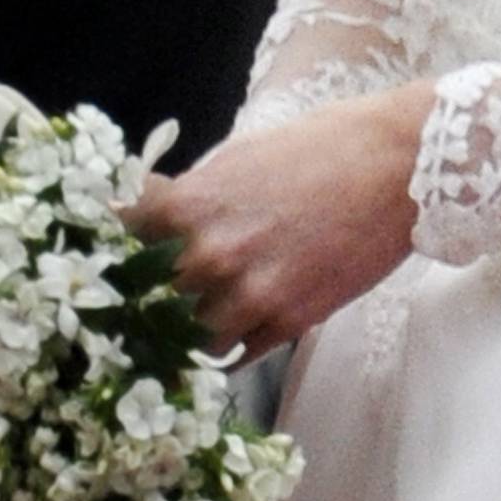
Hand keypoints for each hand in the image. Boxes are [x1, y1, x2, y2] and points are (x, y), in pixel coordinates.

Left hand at [125, 84, 436, 364]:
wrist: (399, 166)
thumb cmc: (321, 146)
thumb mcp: (240, 156)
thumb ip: (190, 195)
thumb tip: (149, 216)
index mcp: (188, 206)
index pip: (116, 243)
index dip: (104, 254)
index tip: (101, 263)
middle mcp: (209, 258)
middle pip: (144, 305)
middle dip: (141, 305)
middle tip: (136, 309)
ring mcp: (249, 296)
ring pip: (189, 341)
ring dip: (188, 332)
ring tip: (192, 322)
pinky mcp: (289, 321)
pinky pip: (238, 354)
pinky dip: (232, 343)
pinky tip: (236, 325)